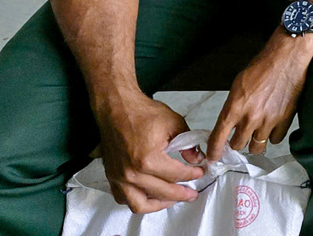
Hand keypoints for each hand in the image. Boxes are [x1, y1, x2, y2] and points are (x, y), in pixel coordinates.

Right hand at [94, 93, 202, 213]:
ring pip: (139, 204)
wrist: (117, 108)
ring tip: (173, 200)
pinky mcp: (111, 176)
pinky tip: (150, 196)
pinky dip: (137, 201)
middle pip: (162, 192)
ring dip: (159, 204)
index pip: (176, 175)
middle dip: (181, 194)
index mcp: (148, 159)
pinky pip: (123, 199)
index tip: (201, 172)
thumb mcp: (174, 123)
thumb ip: (188, 144)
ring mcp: (119, 177)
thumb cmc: (143, 113)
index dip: (192, 174)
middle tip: (192, 193)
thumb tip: (196, 159)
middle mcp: (131, 173)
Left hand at [206, 32, 312, 159]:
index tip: (213, 157)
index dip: (214, 151)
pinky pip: (275, 140)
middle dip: (237, 141)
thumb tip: (230, 123)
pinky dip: (272, 135)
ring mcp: (269, 120)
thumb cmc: (262, 66)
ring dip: (254, 141)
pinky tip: (272, 125)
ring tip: (257, 131)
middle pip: (238, 145)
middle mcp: (250, 117)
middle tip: (241, 134)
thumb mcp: (238, 85)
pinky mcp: (285, 120)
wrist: (286, 58)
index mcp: (235, 107)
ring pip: (256, 147)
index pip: (219, 138)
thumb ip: (233, 107)